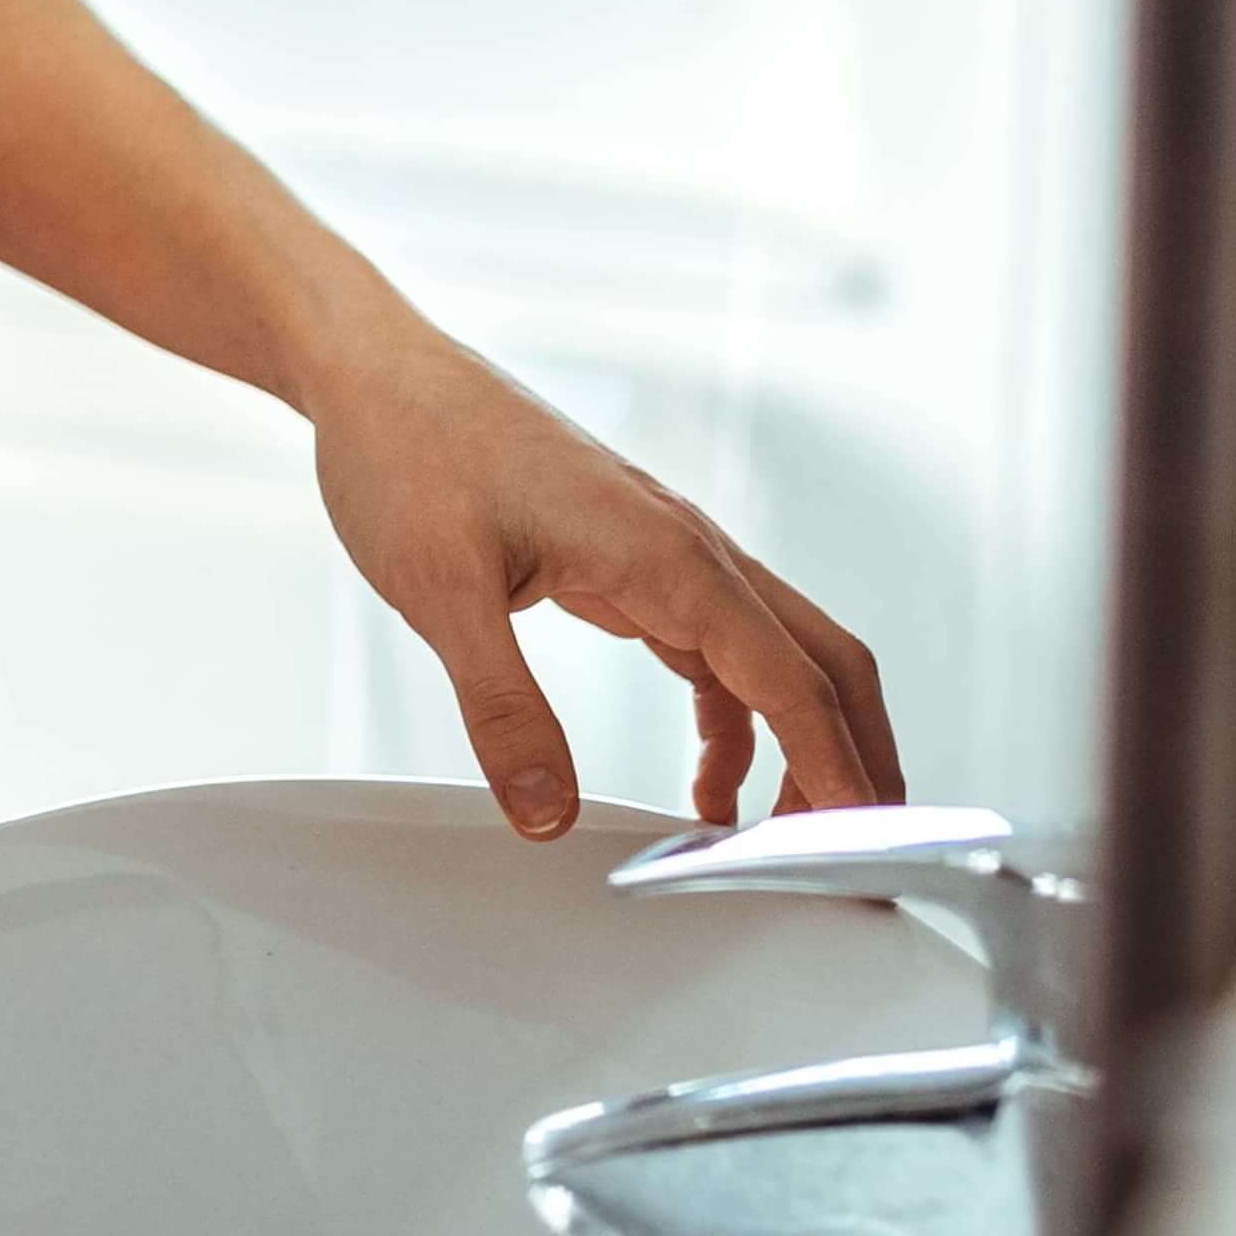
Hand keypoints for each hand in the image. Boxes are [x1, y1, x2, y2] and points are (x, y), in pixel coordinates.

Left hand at [303, 314, 903, 837]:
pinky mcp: (629, 558)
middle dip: (856, 759)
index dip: (838, 772)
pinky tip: (706, 783)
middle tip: (851, 864)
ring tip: (781, 843)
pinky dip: (734, 720)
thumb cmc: (407, 451)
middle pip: (822, 662)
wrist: (372, 371)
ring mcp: (663, 550)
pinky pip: (714, 648)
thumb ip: (502, 710)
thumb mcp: (441, 590)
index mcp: (669, 553)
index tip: (862, 855)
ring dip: (800, 743)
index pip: (792, 681)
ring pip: (776, 655)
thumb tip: (547, 817)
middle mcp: (687, 547)